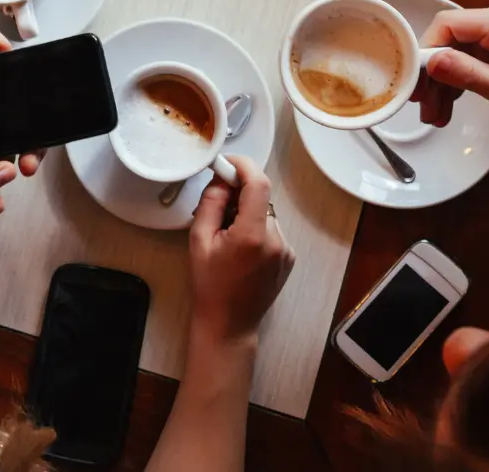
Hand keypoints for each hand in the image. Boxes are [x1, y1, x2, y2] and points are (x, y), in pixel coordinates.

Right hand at [189, 157, 294, 344]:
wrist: (229, 325)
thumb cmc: (209, 284)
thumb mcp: (199, 240)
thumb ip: (211, 203)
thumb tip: (222, 178)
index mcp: (252, 235)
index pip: (258, 183)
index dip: (242, 166)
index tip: (225, 163)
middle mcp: (276, 239)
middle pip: (260, 197)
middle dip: (238, 192)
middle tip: (215, 205)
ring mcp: (286, 249)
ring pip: (264, 212)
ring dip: (246, 211)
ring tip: (226, 233)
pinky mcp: (289, 257)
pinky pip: (271, 229)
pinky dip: (255, 227)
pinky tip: (240, 248)